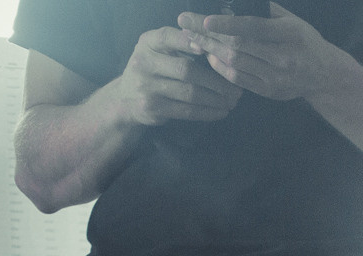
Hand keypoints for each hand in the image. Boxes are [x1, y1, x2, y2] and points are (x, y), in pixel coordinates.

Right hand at [112, 26, 242, 124]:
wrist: (126, 99)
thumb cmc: (154, 71)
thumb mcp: (159, 52)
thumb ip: (180, 46)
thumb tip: (218, 49)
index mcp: (147, 42)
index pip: (168, 37)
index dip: (188, 42)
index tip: (208, 48)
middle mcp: (143, 62)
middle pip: (186, 70)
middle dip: (216, 81)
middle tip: (237, 89)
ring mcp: (146, 86)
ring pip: (190, 93)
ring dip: (216, 99)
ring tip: (233, 101)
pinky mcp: (151, 107)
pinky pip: (186, 110)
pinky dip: (207, 112)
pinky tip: (221, 111)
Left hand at [179, 5, 348, 103]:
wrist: (326, 75)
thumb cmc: (304, 40)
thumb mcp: (291, 20)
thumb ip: (265, 10)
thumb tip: (232, 2)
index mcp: (290, 35)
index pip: (254, 28)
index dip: (227, 24)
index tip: (205, 20)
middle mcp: (284, 58)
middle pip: (238, 46)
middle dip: (207, 34)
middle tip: (184, 23)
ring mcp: (277, 77)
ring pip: (234, 63)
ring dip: (209, 49)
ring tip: (191, 37)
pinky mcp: (270, 91)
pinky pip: (238, 79)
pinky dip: (220, 66)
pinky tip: (209, 55)